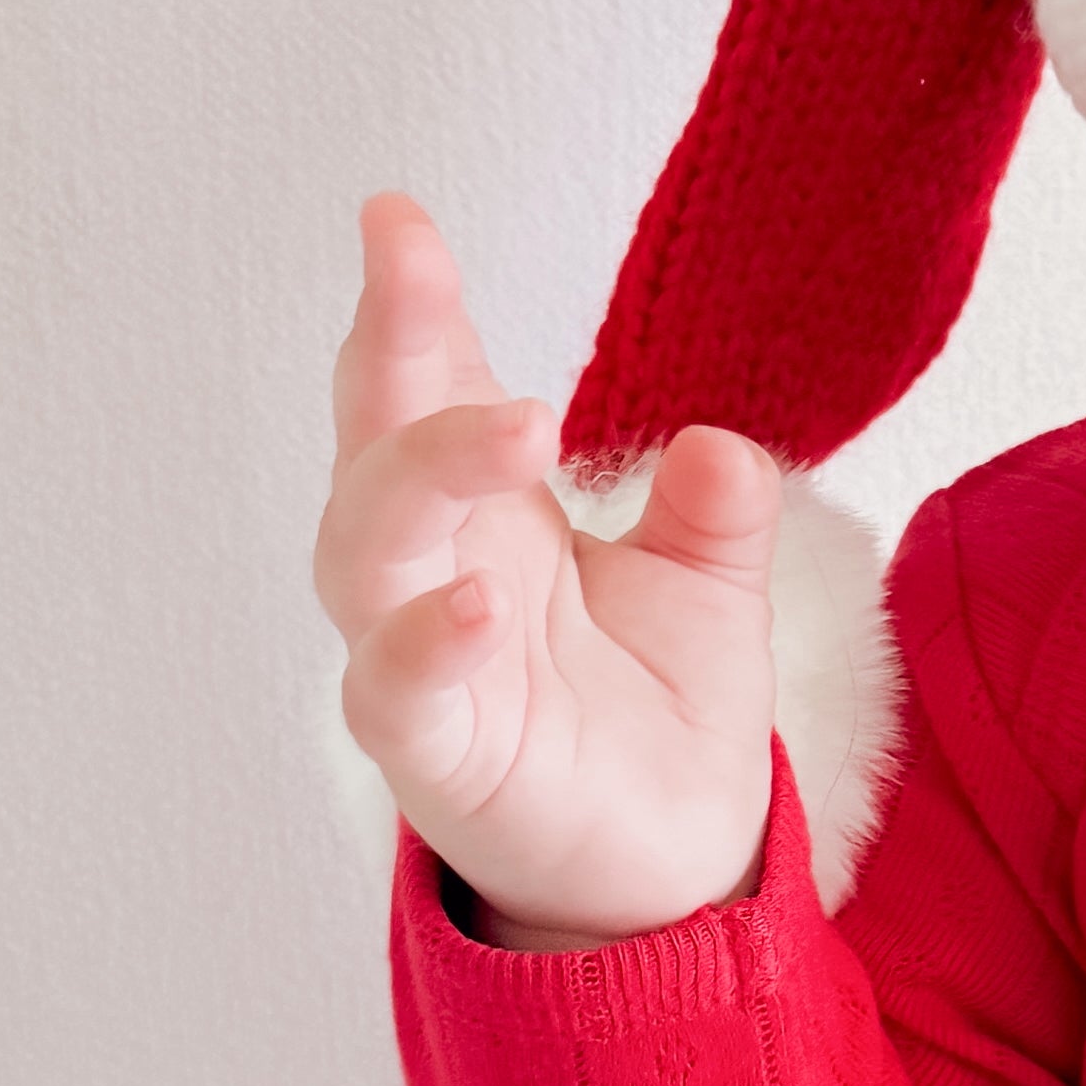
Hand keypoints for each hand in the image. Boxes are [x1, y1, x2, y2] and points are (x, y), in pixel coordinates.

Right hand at [317, 194, 781, 946]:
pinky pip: (396, 693)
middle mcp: (433, 571)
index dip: (409, 303)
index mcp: (487, 513)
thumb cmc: (657, 713)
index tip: (394, 215)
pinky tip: (475, 604)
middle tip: (410, 266)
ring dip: (424, 476)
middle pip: (374, 443)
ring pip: (365, 551)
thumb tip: (720, 444)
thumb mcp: (711, 590)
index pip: (427, 387)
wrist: (672, 869)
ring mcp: (418, 661)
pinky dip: (423, 644)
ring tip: (515, 423)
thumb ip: (719, 513)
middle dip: (385, 348)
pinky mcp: (436, 755)